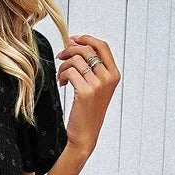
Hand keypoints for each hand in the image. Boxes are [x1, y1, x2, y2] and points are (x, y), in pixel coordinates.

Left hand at [55, 34, 120, 157]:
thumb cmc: (88, 112)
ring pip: (76, 60)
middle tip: (60, 56)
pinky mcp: (85, 92)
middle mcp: (108, 78)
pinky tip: (62, 84)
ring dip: (64, 65)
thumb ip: (92, 68)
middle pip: (87, 50)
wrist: (85, 135)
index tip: (72, 40)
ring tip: (61, 76)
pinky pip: (70, 72)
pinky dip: (62, 75)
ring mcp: (98, 85)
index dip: (86, 39)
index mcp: (114, 74)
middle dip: (70, 50)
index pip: (102, 46)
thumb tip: (76, 46)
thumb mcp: (96, 88)